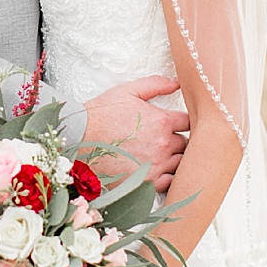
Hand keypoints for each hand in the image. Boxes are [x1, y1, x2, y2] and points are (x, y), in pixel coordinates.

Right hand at [83, 75, 188, 192]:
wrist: (77, 140)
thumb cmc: (100, 115)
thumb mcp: (127, 92)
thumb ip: (155, 84)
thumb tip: (178, 83)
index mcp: (161, 121)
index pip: (189, 121)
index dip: (185, 122)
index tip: (177, 124)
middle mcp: (163, 145)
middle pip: (187, 144)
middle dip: (180, 140)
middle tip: (168, 139)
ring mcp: (156, 166)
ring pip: (181, 163)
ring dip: (176, 158)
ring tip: (163, 155)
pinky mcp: (146, 183)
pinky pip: (170, 182)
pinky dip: (169, 177)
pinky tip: (159, 170)